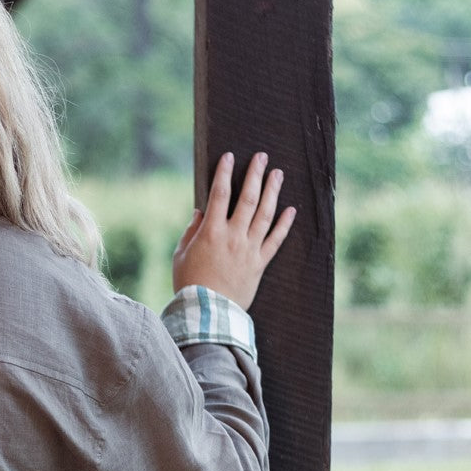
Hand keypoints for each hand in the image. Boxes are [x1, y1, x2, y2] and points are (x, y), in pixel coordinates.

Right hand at [172, 151, 295, 310]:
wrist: (207, 313)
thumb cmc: (188, 285)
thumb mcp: (180, 256)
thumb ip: (190, 232)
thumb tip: (199, 213)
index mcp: (210, 232)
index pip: (219, 195)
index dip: (223, 173)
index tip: (228, 156)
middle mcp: (233, 236)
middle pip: (247, 199)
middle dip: (254, 175)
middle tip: (261, 157)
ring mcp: (249, 249)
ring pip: (265, 214)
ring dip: (272, 192)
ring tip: (277, 174)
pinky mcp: (259, 263)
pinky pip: (275, 240)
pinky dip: (284, 224)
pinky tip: (291, 210)